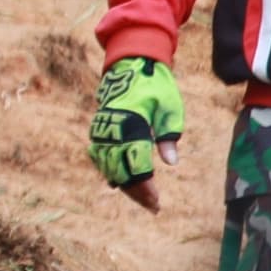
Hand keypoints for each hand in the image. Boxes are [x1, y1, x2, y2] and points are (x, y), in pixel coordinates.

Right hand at [89, 53, 181, 210]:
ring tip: (141, 198)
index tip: (156, 200)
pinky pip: (101, 156)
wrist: (132, 64)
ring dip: (124, 184)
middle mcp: (113, 128)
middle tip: (153, 206)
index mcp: (132, 122)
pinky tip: (120, 184)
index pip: (135, 163)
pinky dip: (111, 171)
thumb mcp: (170, 107)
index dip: (145, 185)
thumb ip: (169, 135)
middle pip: (119, 169)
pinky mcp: (99, 128)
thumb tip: (170, 163)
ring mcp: (103, 128)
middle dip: (136, 191)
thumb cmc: (156, 86)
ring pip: (108, 165)